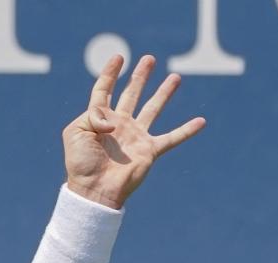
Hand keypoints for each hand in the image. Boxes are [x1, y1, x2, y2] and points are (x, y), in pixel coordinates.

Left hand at [63, 54, 205, 208]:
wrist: (94, 190)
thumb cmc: (80, 164)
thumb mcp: (75, 132)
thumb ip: (92, 116)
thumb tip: (115, 119)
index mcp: (99, 118)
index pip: (104, 90)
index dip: (110, 73)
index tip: (118, 58)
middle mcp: (120, 124)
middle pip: (132, 94)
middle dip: (140, 76)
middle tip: (149, 59)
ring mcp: (136, 136)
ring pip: (153, 109)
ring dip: (164, 93)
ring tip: (176, 77)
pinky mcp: (149, 151)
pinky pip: (172, 138)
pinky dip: (187, 130)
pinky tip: (201, 121)